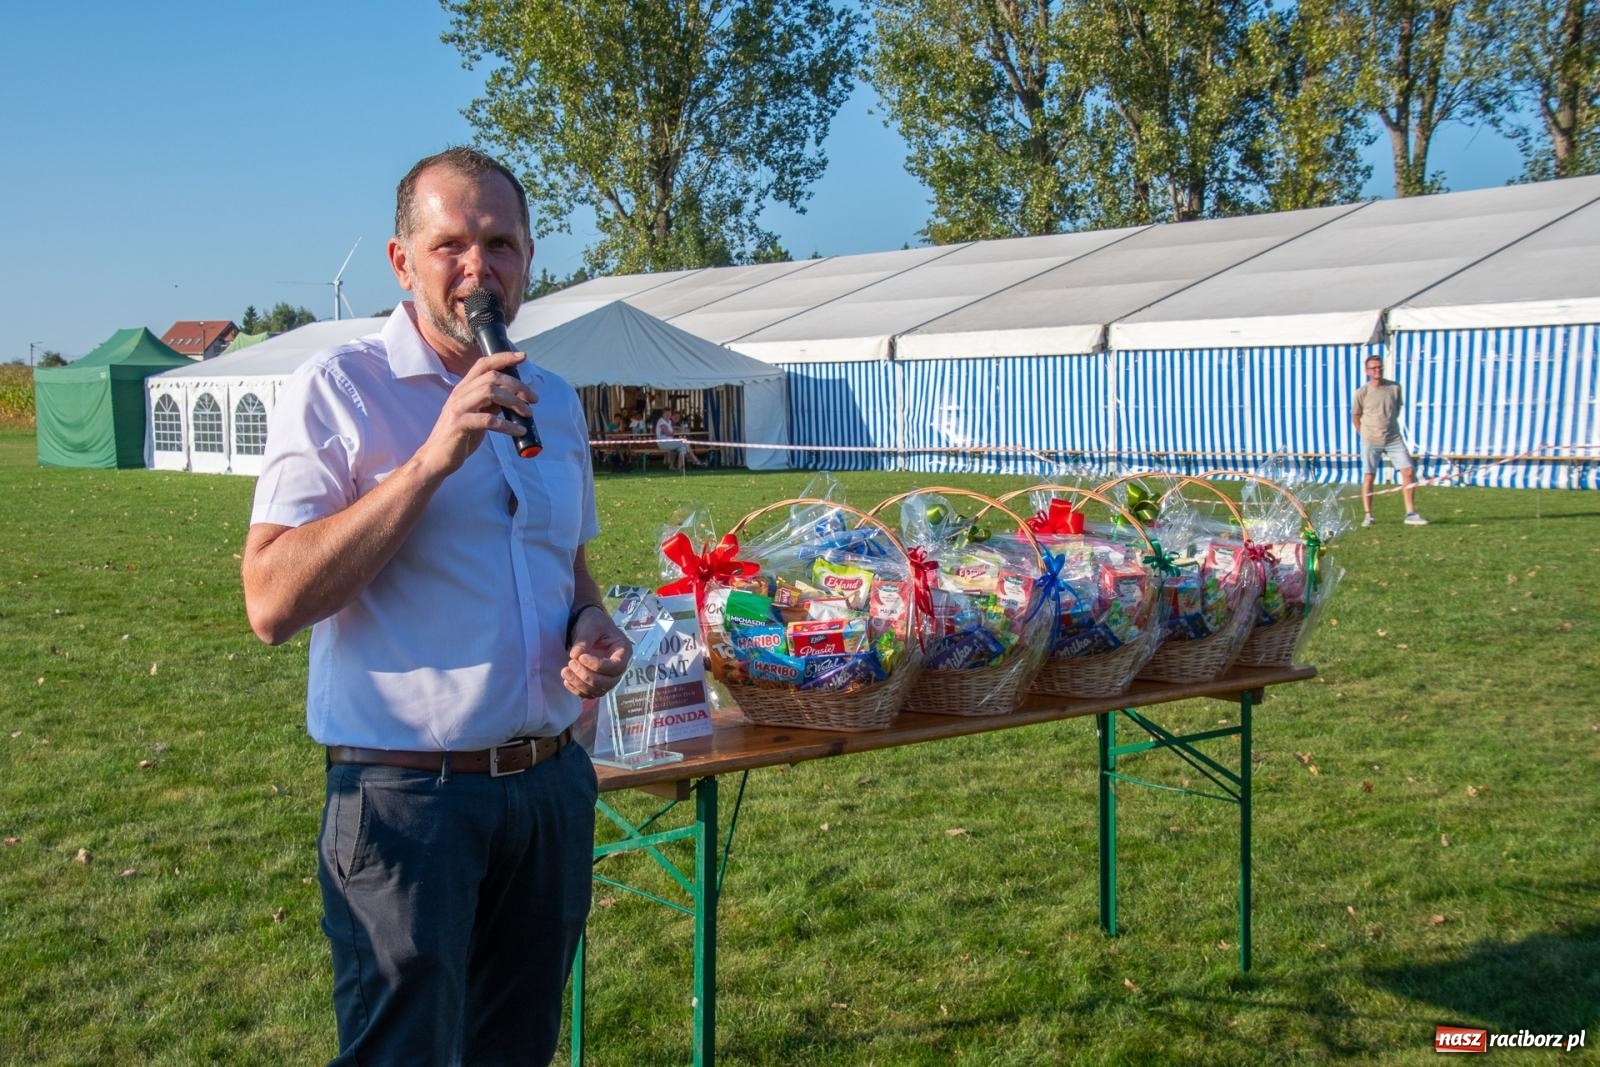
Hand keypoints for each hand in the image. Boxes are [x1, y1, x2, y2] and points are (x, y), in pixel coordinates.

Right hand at [418, 351, 538, 476]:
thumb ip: (491, 404)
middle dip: (517, 385)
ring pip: (491, 392)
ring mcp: (458, 408)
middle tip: (533, 399)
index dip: (503, 357)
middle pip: (492, 377)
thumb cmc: (458, 437)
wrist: (435, 459)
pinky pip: (488, 421)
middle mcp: (459, 394)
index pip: (483, 364)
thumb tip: (513, 397)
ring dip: (514, 402)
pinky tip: (519, 430)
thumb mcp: (477, 415)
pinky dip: (507, 425)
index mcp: (464, 388)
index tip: (522, 357)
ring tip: (528, 413)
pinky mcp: (459, 425)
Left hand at [561, 606, 631, 698]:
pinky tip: (566, 680)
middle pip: (608, 682)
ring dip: (580, 684)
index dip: (599, 666)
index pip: (616, 666)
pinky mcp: (596, 681)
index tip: (581, 657)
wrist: (587, 626)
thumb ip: (585, 640)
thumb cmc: (593, 622)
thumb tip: (575, 656)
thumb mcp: (591, 625)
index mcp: (623, 650)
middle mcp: (618, 667)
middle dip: (588, 676)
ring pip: (598, 690)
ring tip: (565, 671)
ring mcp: (607, 676)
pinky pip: (589, 693)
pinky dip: (577, 690)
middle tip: (571, 664)